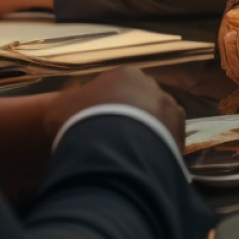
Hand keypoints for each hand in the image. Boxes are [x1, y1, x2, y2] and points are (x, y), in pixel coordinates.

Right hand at [42, 67, 185, 149]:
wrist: (113, 146)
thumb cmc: (82, 120)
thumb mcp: (58, 110)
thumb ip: (66, 107)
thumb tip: (65, 113)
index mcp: (125, 75)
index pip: (113, 89)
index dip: (101, 109)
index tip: (91, 127)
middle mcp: (152, 86)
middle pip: (137, 103)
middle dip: (125, 120)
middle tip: (109, 143)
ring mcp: (169, 107)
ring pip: (154, 121)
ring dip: (142, 136)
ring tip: (124, 157)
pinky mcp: (180, 131)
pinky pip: (165, 141)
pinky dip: (153, 150)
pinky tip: (139, 163)